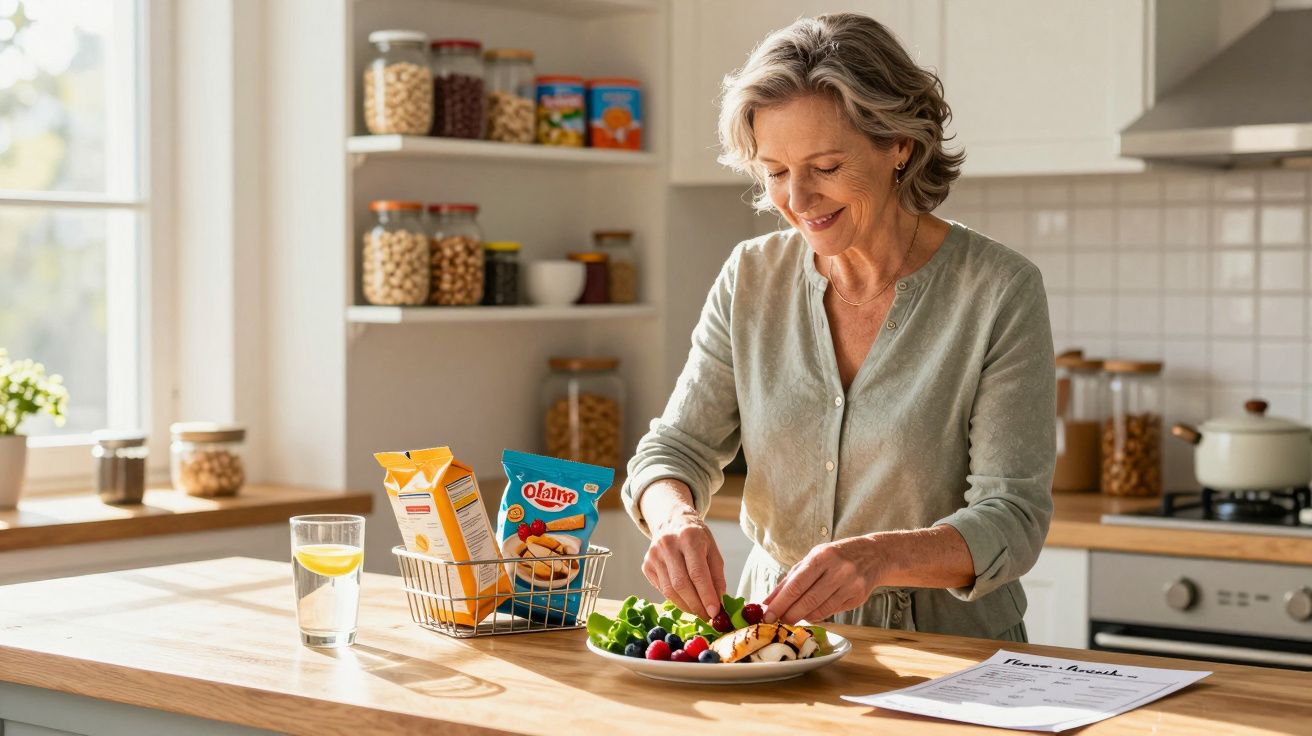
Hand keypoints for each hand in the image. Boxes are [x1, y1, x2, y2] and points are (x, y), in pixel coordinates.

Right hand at [642, 508, 726, 618]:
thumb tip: (718, 600)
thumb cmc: (695, 536)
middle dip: (696, 605)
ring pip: (670, 590)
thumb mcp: (712, 549)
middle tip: (708, 616)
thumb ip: (716, 574)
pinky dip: (675, 599)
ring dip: (686, 606)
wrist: (671, 521)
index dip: (706, 595)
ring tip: (698, 611)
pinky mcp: (646, 565)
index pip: (697, 572)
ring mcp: (653, 555)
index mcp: (689, 537)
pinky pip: (661, 589)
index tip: (715, 612)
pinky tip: (685, 600)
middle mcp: (668, 544)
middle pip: (681, 584)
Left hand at [763, 536, 883, 624]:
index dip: (780, 603)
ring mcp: (851, 585)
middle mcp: (838, 570)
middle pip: (808, 600)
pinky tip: (811, 613)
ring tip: (792, 617)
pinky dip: (818, 615)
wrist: (875, 555)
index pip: (796, 585)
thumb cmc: (837, 556)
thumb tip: (769, 601)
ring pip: (821, 610)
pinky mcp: (858, 597)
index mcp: (822, 557)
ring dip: (803, 617)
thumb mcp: (813, 558)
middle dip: (789, 614)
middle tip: (776, 621)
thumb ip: (791, 579)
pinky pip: (832, 612)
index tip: (767, 615)